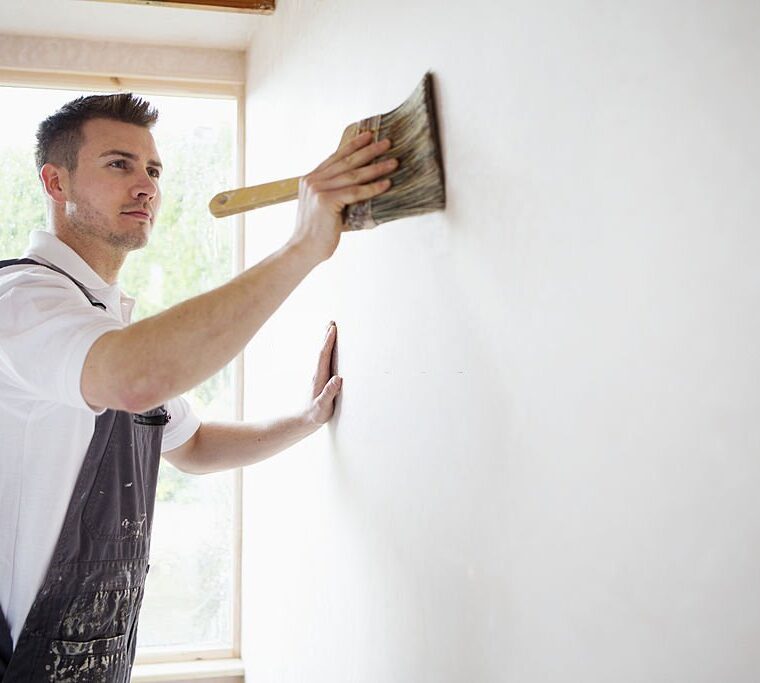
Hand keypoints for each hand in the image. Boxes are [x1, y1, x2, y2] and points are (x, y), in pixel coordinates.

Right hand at [290, 132, 397, 264]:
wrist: (304, 249)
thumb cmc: (319, 232)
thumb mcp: (325, 206)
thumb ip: (337, 192)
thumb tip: (362, 185)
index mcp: (311, 179)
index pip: (335, 157)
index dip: (353, 145)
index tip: (368, 136)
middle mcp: (313, 180)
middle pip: (346, 161)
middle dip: (369, 151)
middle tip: (387, 143)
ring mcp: (318, 189)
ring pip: (353, 175)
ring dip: (376, 168)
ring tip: (393, 162)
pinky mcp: (325, 200)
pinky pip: (354, 191)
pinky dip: (372, 187)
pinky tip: (386, 183)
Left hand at [307, 321, 341, 424]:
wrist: (303, 420)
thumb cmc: (315, 414)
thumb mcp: (323, 406)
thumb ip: (329, 393)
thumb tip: (338, 378)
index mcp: (319, 377)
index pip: (323, 355)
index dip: (328, 342)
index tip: (333, 329)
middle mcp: (318, 373)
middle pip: (322, 350)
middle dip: (327, 336)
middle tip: (332, 321)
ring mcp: (319, 375)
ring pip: (323, 353)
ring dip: (327, 340)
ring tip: (331, 328)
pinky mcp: (321, 378)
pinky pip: (325, 359)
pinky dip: (328, 350)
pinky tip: (330, 348)